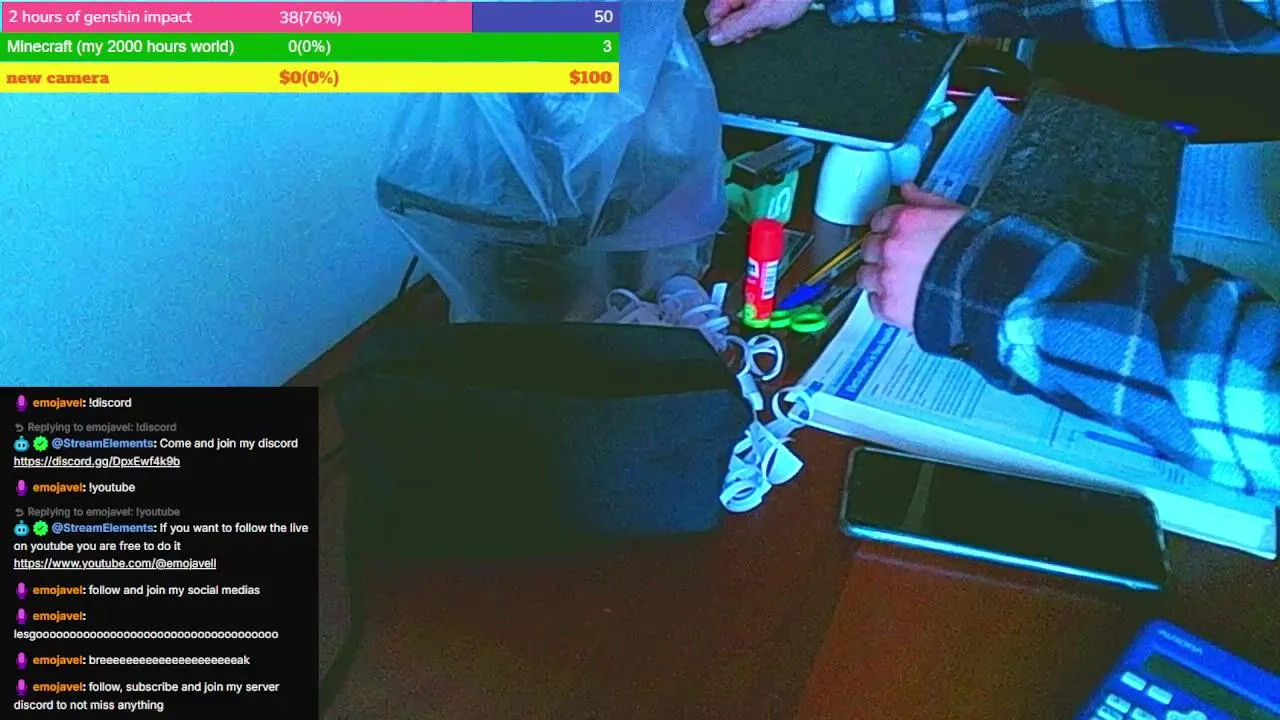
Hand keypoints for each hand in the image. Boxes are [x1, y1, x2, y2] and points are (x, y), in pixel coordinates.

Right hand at [705, 0, 810, 45]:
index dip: (724, 29)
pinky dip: (759, 14)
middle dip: (740, 25)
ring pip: (738, 12)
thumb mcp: (761, 16)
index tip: (740, 35)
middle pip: (724, 13)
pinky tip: (771, 13)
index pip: (712, 14)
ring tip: (768, 18)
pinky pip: (749, 8)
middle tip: (757, 27)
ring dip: (751, 21)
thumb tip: (714, 37)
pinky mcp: (756, 0)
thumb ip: (735, 27)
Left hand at [856, 183, 967, 331]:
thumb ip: (925, 200)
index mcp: (904, 220)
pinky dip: (883, 301)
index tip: (894, 236)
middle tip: (898, 260)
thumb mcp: (955, 213)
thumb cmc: (978, 251)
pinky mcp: (889, 306)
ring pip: (865, 275)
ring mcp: (887, 277)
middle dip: (881, 253)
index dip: (888, 229)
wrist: (989, 288)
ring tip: (898, 281)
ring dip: (877, 277)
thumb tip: (908, 190)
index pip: (878, 219)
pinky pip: (874, 303)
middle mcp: (890, 247)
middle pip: (869, 247)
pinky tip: (900, 299)